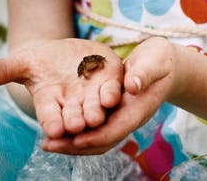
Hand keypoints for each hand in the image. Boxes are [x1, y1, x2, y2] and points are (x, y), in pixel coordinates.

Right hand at [0, 39, 123, 141]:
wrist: (65, 52)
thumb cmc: (40, 61)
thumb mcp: (21, 63)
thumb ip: (1, 71)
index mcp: (50, 104)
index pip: (50, 117)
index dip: (51, 123)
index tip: (52, 130)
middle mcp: (73, 106)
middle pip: (74, 117)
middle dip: (75, 122)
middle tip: (76, 126)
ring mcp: (93, 96)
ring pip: (96, 109)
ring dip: (96, 113)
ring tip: (95, 117)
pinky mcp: (110, 82)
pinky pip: (113, 91)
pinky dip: (113, 94)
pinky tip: (113, 95)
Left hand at [44, 37, 181, 154]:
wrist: (160, 64)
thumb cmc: (158, 60)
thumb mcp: (154, 61)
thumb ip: (145, 72)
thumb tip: (133, 86)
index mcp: (138, 109)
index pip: (117, 129)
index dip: (97, 136)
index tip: (77, 139)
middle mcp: (126, 119)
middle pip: (101, 141)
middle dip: (75, 146)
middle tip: (49, 145)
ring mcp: (117, 118)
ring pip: (93, 138)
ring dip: (70, 143)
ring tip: (46, 143)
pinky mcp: (108, 113)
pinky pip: (90, 129)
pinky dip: (73, 133)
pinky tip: (54, 130)